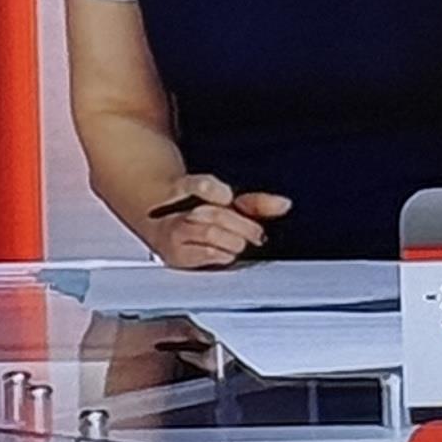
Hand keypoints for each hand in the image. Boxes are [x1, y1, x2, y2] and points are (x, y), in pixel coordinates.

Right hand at [147, 174, 291, 268]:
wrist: (158, 219)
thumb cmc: (200, 211)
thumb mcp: (226, 202)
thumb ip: (255, 203)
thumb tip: (284, 204)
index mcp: (186, 187)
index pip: (200, 186)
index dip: (215, 191)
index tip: (228, 197)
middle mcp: (176, 209)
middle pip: (214, 215)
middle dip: (241, 226)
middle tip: (256, 234)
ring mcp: (173, 232)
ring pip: (209, 234)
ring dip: (233, 240)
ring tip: (242, 243)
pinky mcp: (174, 254)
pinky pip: (202, 256)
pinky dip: (220, 255)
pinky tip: (227, 254)